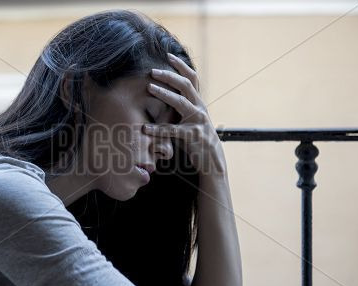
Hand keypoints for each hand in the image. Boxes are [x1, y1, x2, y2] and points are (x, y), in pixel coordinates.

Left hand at [143, 53, 225, 174]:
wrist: (211, 159)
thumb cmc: (197, 138)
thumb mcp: (192, 119)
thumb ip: (183, 107)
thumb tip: (167, 94)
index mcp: (199, 102)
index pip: (192, 78)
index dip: (181, 65)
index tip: (168, 55)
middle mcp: (200, 108)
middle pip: (186, 85)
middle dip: (169, 76)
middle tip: (152, 71)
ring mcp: (197, 121)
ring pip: (180, 102)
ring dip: (164, 93)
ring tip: (149, 87)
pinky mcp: (192, 135)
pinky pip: (172, 130)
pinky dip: (157, 129)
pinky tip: (145, 128)